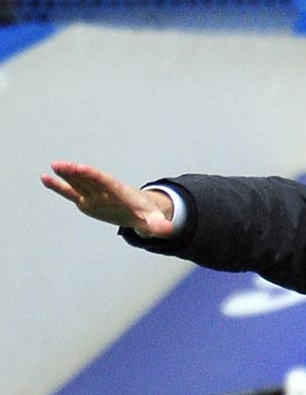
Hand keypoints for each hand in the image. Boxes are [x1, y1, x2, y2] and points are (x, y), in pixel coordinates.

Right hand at [41, 161, 175, 237]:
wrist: (143, 212)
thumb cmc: (148, 215)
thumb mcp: (155, 221)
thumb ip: (160, 226)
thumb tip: (171, 230)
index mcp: (121, 194)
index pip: (107, 183)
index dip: (94, 176)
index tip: (82, 168)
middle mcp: (106, 192)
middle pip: (90, 181)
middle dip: (78, 173)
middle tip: (63, 165)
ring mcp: (95, 195)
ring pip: (80, 183)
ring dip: (67, 176)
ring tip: (54, 166)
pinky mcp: (87, 201)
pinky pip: (71, 193)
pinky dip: (59, 186)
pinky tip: (45, 178)